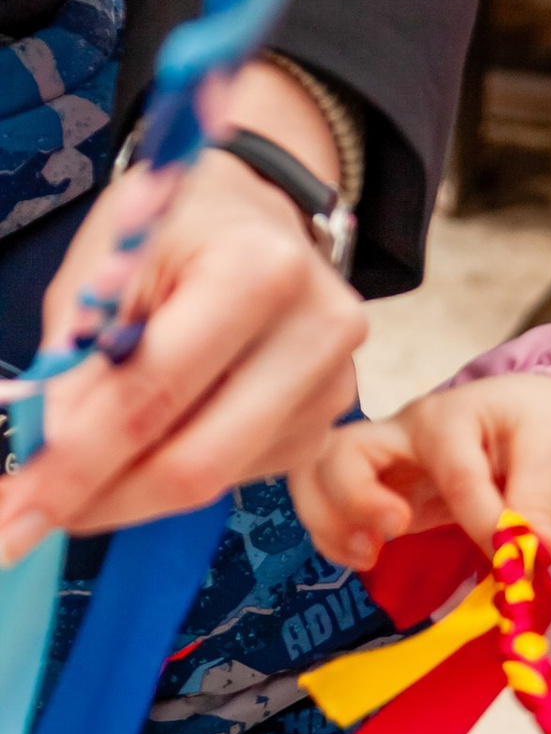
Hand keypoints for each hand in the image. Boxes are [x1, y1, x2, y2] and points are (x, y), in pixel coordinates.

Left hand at [0, 60, 362, 552]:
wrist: (258, 213)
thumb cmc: (174, 227)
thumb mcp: (103, 266)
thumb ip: (74, 359)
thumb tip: (48, 455)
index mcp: (259, 272)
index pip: (152, 396)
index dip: (76, 465)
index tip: (14, 518)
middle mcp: (316, 333)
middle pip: (196, 463)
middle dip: (102, 501)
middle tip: (32, 521)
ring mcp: (334, 386)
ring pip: (215, 482)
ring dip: (132, 491)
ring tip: (84, 465)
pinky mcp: (326, 424)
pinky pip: (236, 477)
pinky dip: (175, 470)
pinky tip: (157, 433)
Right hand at [293, 373, 550, 572]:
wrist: (524, 413)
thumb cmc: (536, 422)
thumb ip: (538, 503)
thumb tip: (539, 553)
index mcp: (450, 416)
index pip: (453, 472)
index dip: (479, 520)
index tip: (511, 557)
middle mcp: (401, 433)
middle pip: (342, 452)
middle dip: (354, 497)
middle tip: (395, 532)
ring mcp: (380, 461)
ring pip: (317, 476)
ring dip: (329, 520)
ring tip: (367, 556)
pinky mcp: (373, 488)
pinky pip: (327, 505)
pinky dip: (331, 535)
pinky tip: (363, 559)